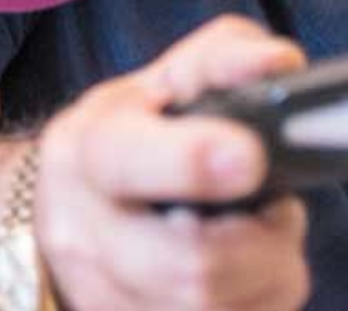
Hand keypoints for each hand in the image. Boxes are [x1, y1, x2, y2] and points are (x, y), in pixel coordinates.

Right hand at [35, 15, 311, 310]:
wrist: (66, 217)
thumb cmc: (130, 139)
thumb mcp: (161, 83)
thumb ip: (223, 60)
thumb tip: (280, 64)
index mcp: (87, 152)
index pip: (129, 161)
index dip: (191, 163)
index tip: (248, 157)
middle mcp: (84, 234)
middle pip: (192, 265)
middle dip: (263, 240)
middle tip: (278, 206)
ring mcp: (106, 300)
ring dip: (271, 273)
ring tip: (264, 234)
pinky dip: (262, 301)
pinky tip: (251, 272)